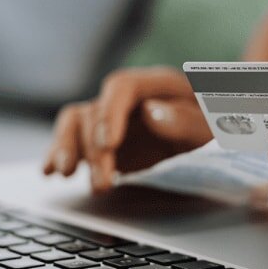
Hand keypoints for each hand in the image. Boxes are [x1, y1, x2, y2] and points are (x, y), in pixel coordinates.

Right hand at [43, 66, 212, 191]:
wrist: (218, 139)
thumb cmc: (218, 128)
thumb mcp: (213, 126)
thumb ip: (187, 120)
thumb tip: (152, 114)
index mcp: (157, 84)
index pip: (122, 86)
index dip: (110, 112)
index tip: (108, 143)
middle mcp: (128, 99)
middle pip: (95, 111)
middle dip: (93, 149)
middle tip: (103, 184)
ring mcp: (111, 119)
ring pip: (75, 123)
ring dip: (67, 149)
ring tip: (65, 175)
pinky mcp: (102, 142)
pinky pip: (73, 142)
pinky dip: (58, 155)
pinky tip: (49, 172)